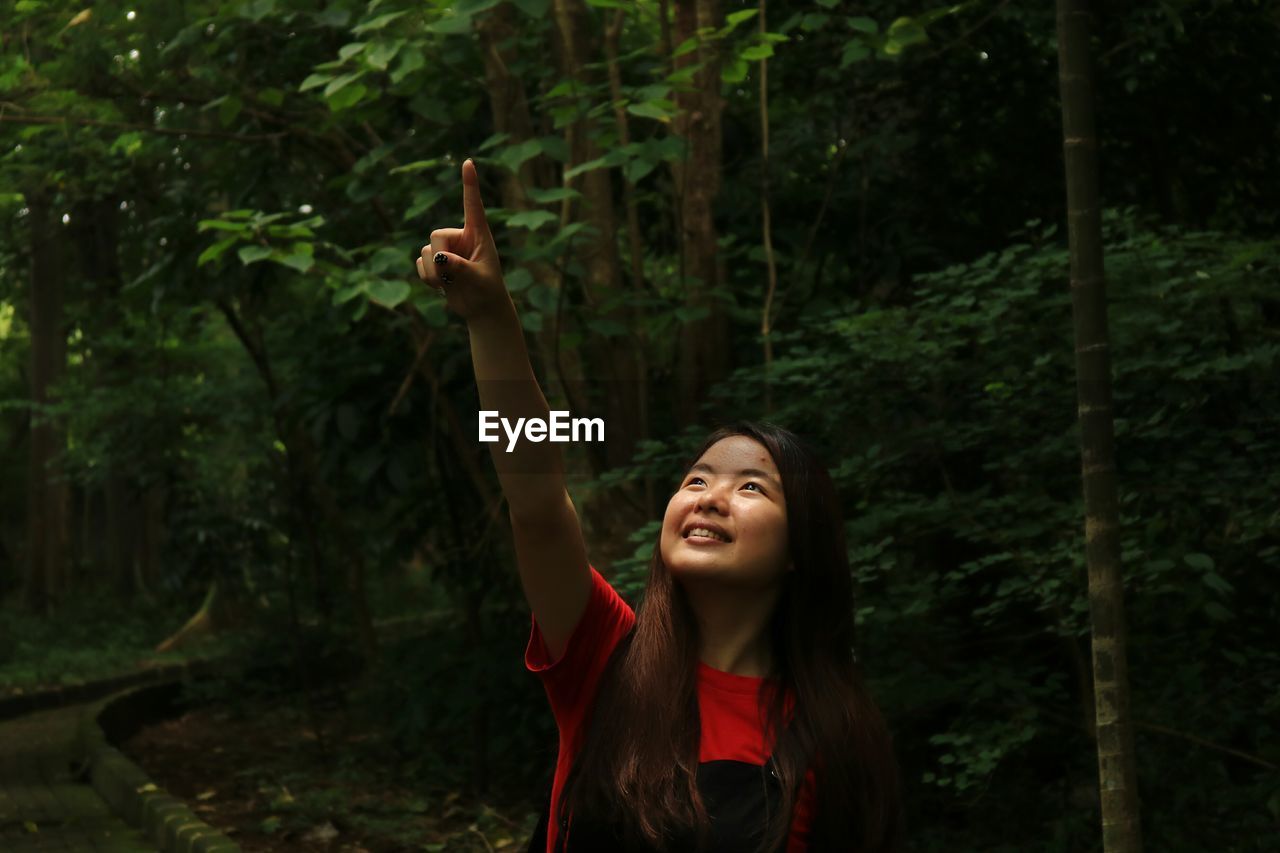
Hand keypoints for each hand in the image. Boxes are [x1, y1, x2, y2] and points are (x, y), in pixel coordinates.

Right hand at [416, 158, 508, 320]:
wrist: (481, 309)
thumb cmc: (487, 292)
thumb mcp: (478, 280)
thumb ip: (461, 269)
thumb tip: (439, 259)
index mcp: (479, 234)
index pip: (473, 205)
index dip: (469, 184)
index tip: (469, 162)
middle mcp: (460, 237)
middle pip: (436, 236)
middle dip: (441, 258)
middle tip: (454, 275)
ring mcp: (445, 249)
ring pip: (425, 252)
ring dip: (434, 273)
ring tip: (450, 283)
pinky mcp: (434, 262)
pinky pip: (419, 264)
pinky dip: (427, 278)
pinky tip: (442, 285)